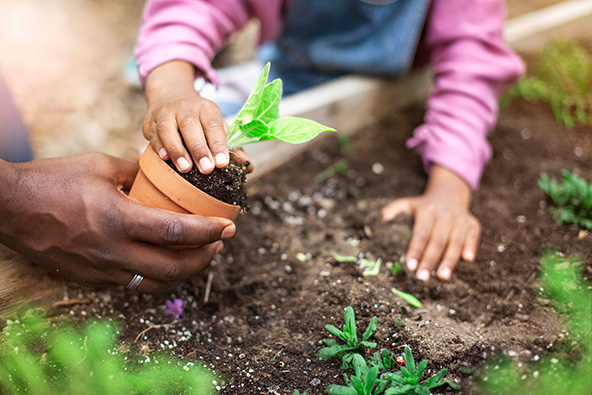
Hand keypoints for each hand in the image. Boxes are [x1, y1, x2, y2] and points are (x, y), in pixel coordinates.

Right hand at [0, 153, 235, 291]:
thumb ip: (137, 172)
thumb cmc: (53, 180)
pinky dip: (158, 275)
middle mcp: (113, 252)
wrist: (8, 208)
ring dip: (185, 271)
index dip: (209, 232)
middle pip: (175, 268)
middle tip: (220, 242)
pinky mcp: (92, 279)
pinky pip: (135, 284)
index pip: (178, 233)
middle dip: (206, 257)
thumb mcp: (100, 165)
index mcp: (119, 220)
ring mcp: (102, 270)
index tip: (229, 226)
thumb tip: (164, 174)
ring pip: (157, 282)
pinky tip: (165, 260)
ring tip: (200, 253)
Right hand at [143, 60, 228, 173]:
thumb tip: (248, 166)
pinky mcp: (150, 121)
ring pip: (168, 128)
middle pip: (191, 126)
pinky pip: (153, 134)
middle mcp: (185, 107)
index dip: (219, 144)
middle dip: (199, 149)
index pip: (214, 125)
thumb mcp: (216, 126)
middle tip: (207, 169)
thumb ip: (232, 147)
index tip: (223, 163)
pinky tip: (165, 158)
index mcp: (207, 108)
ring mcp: (166, 112)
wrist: (170, 94)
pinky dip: (159, 146)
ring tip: (185, 168)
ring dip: (177, 149)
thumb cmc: (198, 119)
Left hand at [381, 165, 480, 281]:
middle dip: (430, 261)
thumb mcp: (408, 204)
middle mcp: (445, 214)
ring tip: (442, 277)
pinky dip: (470, 247)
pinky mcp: (472, 224)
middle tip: (422, 277)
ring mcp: (460, 219)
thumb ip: (394, 209)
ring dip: (449, 260)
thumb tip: (382, 218)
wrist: (449, 195)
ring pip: (455, 242)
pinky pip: (472, 236)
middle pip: (437, 241)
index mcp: (427, 211)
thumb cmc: (424, 207)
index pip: (420, 234)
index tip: (409, 266)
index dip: (415, 250)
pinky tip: (467, 260)